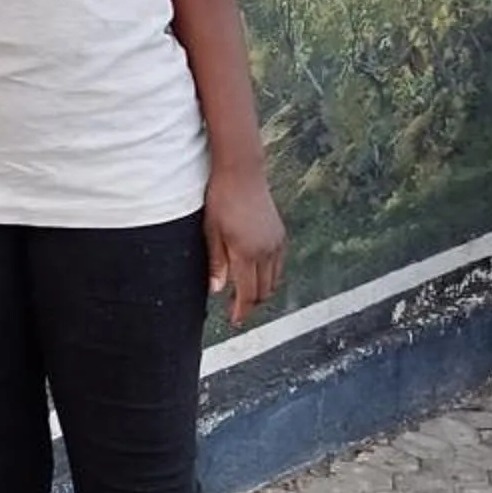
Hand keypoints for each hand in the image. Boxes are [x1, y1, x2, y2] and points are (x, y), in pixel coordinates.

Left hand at [205, 166, 285, 325]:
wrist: (241, 171)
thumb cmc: (221, 197)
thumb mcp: (211, 231)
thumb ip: (216, 263)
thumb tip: (216, 290)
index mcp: (246, 252)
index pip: (247, 293)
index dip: (241, 311)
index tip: (234, 321)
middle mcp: (266, 251)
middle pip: (263, 291)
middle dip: (250, 303)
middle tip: (235, 308)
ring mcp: (276, 242)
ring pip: (274, 280)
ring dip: (261, 290)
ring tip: (244, 292)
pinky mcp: (281, 234)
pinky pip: (278, 264)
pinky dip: (270, 275)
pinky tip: (256, 272)